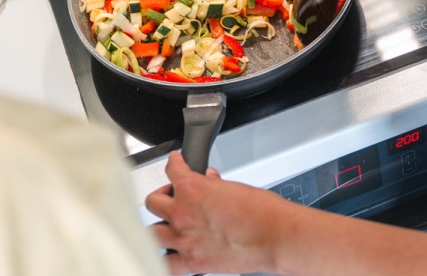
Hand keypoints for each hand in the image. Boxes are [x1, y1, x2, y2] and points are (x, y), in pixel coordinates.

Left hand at [145, 151, 284, 274]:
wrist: (274, 235)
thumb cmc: (260, 210)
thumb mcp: (233, 185)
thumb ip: (213, 183)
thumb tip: (209, 179)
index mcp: (192, 188)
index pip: (172, 169)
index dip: (174, 162)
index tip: (175, 162)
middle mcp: (182, 213)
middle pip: (153, 201)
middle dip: (162, 195)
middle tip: (172, 195)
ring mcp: (184, 240)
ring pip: (151, 232)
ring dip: (158, 225)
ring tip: (168, 223)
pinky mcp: (192, 262)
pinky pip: (166, 263)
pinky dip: (166, 257)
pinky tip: (172, 251)